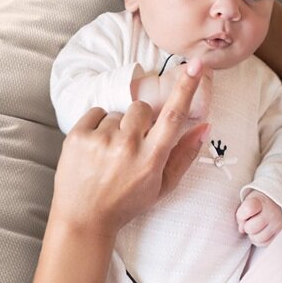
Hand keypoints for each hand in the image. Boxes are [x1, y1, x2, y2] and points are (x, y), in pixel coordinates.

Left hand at [50, 60, 209, 236]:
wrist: (83, 218)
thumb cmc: (127, 203)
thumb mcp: (162, 186)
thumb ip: (185, 155)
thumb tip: (205, 126)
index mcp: (151, 158)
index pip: (174, 115)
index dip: (186, 87)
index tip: (195, 64)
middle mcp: (127, 146)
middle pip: (142, 109)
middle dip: (140, 121)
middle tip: (132, 145)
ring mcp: (100, 140)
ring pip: (118, 113)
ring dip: (117, 127)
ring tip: (110, 153)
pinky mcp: (77, 136)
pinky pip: (96, 112)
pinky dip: (97, 126)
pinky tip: (96, 148)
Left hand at [235, 191, 281, 246]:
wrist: (278, 204)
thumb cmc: (259, 204)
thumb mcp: (249, 201)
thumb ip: (242, 213)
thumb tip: (241, 229)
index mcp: (261, 201)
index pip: (248, 209)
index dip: (241, 214)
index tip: (245, 213)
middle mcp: (272, 212)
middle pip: (250, 228)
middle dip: (247, 227)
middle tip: (251, 222)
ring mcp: (278, 224)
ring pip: (258, 238)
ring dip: (254, 235)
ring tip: (257, 228)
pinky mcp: (281, 234)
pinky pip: (266, 243)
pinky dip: (261, 241)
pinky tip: (262, 232)